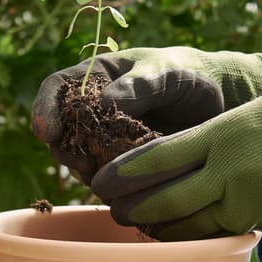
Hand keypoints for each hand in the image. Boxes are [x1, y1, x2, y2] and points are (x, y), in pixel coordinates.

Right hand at [31, 46, 261, 161]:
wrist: (217, 101)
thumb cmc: (189, 75)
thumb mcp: (167, 72)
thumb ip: (139, 85)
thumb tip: (103, 104)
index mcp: (96, 77)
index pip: (56, 88)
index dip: (45, 110)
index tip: (47, 133)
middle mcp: (94, 108)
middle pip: (61, 131)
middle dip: (63, 149)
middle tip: (80, 163)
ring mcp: (106, 137)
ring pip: (80, 158)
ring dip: (83, 170)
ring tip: (100, 176)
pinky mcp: (123, 162)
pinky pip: (105, 176)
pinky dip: (106, 184)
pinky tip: (119, 189)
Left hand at [91, 87, 261, 240]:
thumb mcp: (253, 114)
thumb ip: (217, 138)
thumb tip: (189, 160)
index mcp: (220, 133)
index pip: (156, 157)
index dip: (124, 174)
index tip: (102, 181)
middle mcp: (226, 167)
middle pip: (164, 197)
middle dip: (133, 210)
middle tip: (114, 214)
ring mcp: (245, 197)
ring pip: (188, 224)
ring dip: (160, 230)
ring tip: (142, 230)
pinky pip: (220, 234)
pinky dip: (197, 238)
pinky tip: (182, 239)